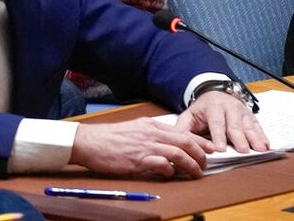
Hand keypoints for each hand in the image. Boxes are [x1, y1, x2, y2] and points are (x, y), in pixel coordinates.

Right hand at [70, 117, 212, 178]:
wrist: (88, 141)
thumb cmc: (108, 138)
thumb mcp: (134, 129)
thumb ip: (151, 135)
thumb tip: (168, 145)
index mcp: (151, 125)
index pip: (183, 132)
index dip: (200, 142)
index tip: (210, 149)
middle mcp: (152, 133)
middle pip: (187, 142)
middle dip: (201, 155)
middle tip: (205, 164)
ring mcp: (146, 146)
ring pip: (180, 154)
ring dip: (192, 166)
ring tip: (195, 173)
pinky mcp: (140, 160)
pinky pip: (164, 166)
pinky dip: (171, 171)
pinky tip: (170, 174)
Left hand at [177, 90, 269, 152]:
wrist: (213, 94)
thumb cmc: (201, 111)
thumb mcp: (188, 116)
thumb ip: (184, 128)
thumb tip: (186, 144)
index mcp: (212, 106)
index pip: (216, 122)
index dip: (218, 136)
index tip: (220, 148)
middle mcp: (229, 106)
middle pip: (234, 124)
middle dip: (239, 138)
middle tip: (242, 151)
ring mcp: (242, 111)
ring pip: (248, 125)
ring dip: (254, 138)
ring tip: (259, 149)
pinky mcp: (251, 116)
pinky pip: (258, 126)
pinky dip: (262, 136)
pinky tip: (265, 145)